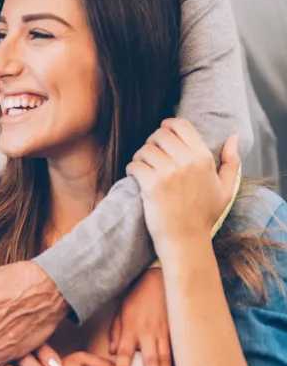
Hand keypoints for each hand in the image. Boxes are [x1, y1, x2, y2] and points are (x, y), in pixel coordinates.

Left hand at [109, 269, 170, 365]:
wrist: (157, 282)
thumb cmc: (136, 298)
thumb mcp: (120, 312)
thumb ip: (116, 332)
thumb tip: (112, 351)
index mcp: (131, 328)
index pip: (126, 350)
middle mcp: (148, 333)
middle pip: (150, 360)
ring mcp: (163, 333)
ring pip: (165, 360)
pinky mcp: (174, 332)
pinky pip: (175, 353)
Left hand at [127, 118, 239, 267]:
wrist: (186, 241)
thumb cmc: (204, 216)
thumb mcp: (225, 189)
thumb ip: (231, 162)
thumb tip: (233, 137)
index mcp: (204, 158)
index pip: (181, 125)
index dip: (168, 125)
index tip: (163, 135)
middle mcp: (187, 161)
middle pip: (160, 134)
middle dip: (152, 142)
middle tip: (152, 155)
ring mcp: (168, 173)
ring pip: (145, 148)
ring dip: (141, 156)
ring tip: (145, 167)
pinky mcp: (151, 184)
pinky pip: (135, 164)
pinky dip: (132, 169)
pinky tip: (137, 177)